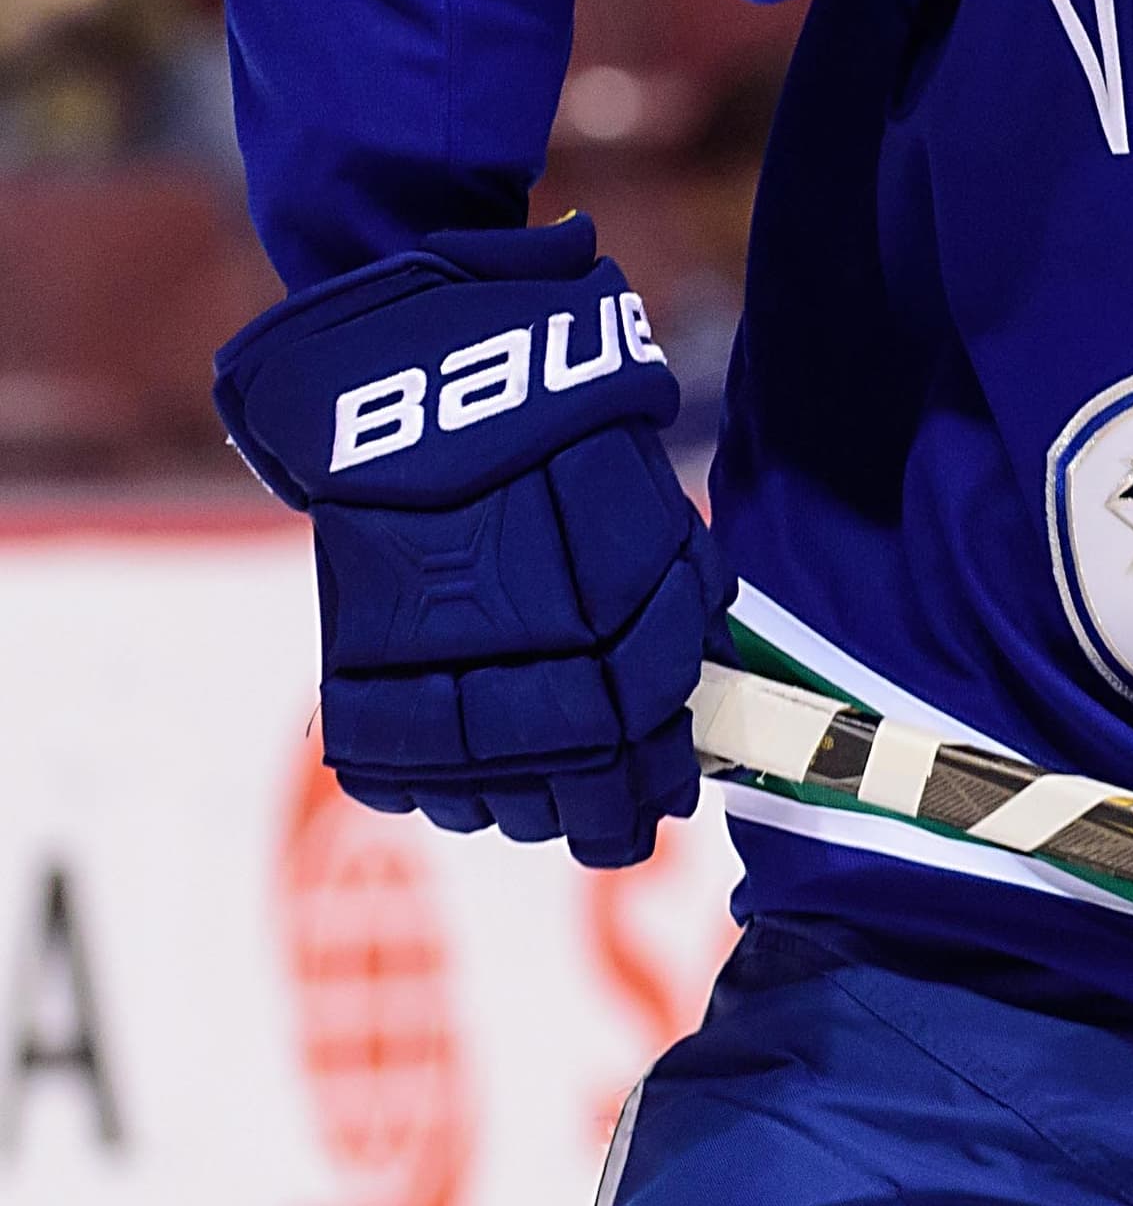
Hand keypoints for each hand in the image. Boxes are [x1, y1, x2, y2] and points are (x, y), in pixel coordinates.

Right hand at [214, 218, 728, 867]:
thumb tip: (699, 686)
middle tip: (604, 818)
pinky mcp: (361, 669)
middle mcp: (523, 660)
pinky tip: (459, 776)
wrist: (422, 387)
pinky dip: (430, 789)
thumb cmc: (560, 442)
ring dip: (515, 806)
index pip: (637, 746)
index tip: (660, 801)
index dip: (650, 787)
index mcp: (609, 622)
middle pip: (560, 789)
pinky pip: (397, 775)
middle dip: (590, 813)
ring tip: (536, 791)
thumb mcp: (650, 510)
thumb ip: (676, 602)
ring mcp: (434, 671)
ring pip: (480, 799)